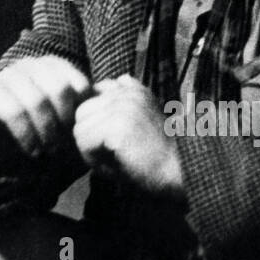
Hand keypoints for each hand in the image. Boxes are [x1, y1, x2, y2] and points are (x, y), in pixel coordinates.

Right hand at [0, 56, 92, 159]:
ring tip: (48, 150)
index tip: (78, 135)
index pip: (79, 84)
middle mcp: (31, 65)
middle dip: (64, 122)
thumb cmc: (41, 129)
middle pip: (60, 89)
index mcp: (54, 66)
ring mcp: (9, 76)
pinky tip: (32, 150)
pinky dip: (27, 136)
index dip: (81, 113)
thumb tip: (107, 112)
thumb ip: (84, 113)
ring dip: (46, 131)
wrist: (1, 140)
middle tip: (63, 146)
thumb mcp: (66, 121)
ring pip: (37, 100)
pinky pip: (14, 112)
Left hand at [72, 75, 185, 200]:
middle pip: (82, 112)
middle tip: (110, 154)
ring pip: (80, 127)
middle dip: (89, 136)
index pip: (92, 97)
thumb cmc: (158, 155)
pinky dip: (93, 159)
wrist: (180, 170)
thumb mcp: (137, 123)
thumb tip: (88, 100)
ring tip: (113, 159)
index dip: (96, 123)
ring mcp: (122, 105)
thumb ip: (114, 109)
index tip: (114, 141)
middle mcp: (126, 91)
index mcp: (132, 88)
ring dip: (90, 149)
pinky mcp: (117, 124)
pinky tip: (114, 164)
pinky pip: (84, 142)